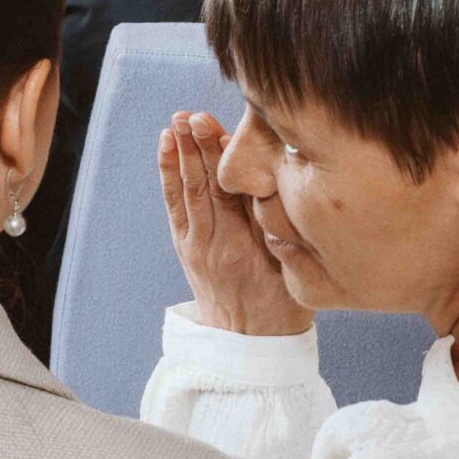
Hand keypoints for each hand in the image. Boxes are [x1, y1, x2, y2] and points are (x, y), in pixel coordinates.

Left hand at [159, 112, 312, 336]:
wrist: (248, 342)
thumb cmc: (281, 305)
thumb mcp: (291, 269)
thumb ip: (282, 230)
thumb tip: (275, 185)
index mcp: (244, 248)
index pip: (230, 193)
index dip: (221, 159)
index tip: (218, 127)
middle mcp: (215, 243)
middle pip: (204, 187)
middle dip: (197, 148)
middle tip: (191, 116)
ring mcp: (195, 244)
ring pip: (186, 191)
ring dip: (180, 154)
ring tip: (176, 123)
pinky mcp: (185, 245)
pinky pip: (175, 204)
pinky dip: (169, 174)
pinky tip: (167, 148)